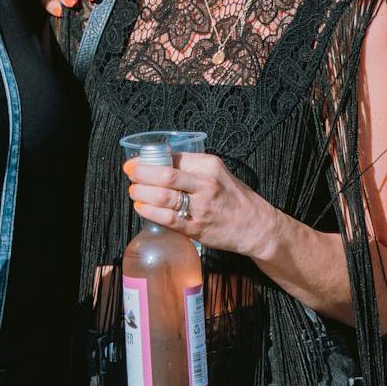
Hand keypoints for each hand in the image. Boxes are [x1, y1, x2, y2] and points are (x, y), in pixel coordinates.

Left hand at [123, 152, 271, 255]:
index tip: (134, 162)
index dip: (148, 160)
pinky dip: (149, 212)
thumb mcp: (218, 173)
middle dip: (140, 174)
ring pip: (162, 196)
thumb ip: (192, 168)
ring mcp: (201, 207)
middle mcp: (205, 184)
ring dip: (141, 193)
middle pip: (164, 175)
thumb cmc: (234, 198)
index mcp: (210, 166)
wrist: (256, 226)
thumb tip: (158, 164)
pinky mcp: (196, 228)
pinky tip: (141, 208)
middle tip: (130, 175)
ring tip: (134, 191)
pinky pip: (167, 219)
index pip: (173, 158)